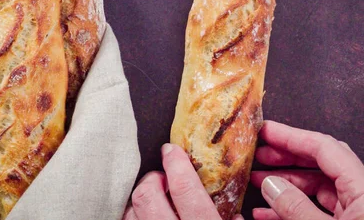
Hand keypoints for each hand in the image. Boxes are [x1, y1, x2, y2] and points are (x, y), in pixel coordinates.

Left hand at [123, 143, 242, 219]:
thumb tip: (233, 212)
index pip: (183, 187)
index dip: (174, 163)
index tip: (171, 151)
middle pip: (146, 195)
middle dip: (152, 180)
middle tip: (162, 179)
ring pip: (130, 213)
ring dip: (141, 201)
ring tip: (154, 200)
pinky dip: (134, 217)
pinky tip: (145, 217)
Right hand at [251, 121, 363, 219]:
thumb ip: (296, 209)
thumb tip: (271, 185)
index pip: (324, 148)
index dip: (292, 136)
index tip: (265, 130)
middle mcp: (363, 196)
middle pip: (321, 163)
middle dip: (287, 156)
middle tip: (259, 151)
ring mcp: (357, 214)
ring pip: (316, 187)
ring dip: (286, 183)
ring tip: (257, 181)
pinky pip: (317, 210)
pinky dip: (292, 208)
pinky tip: (266, 214)